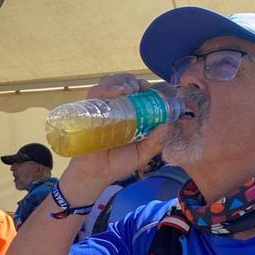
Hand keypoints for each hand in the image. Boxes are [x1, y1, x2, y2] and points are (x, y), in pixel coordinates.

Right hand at [58, 74, 171, 202]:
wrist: (97, 175)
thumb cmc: (119, 164)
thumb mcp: (142, 154)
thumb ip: (156, 142)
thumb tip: (167, 125)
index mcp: (129, 114)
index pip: (136, 92)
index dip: (144, 87)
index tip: (151, 90)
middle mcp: (115, 108)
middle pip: (123, 82)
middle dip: (132, 80)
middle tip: (140, 88)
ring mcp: (101, 108)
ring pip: (109, 82)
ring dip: (121, 81)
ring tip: (129, 90)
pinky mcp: (88, 111)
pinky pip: (95, 93)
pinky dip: (106, 88)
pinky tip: (117, 93)